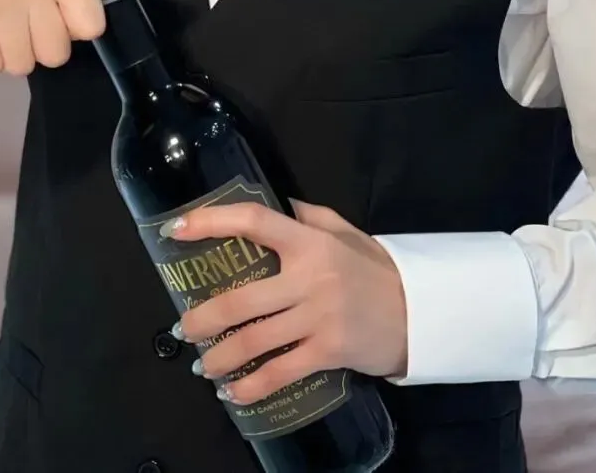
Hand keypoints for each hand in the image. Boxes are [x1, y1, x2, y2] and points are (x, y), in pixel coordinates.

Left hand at [164, 199, 407, 403]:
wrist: (418, 311)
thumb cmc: (374, 269)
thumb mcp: (344, 231)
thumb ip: (307, 216)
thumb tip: (273, 202)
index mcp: (309, 241)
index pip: (254, 222)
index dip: (212, 222)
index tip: (176, 229)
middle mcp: (309, 278)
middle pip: (242, 299)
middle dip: (204, 318)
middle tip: (182, 327)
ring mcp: (318, 318)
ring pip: (254, 341)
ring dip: (219, 357)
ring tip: (202, 364)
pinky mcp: (328, 352)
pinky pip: (280, 372)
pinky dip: (252, 387)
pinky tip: (233, 393)